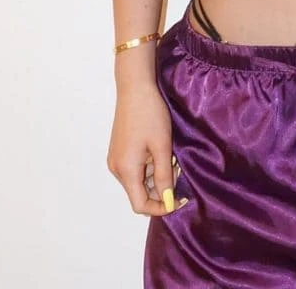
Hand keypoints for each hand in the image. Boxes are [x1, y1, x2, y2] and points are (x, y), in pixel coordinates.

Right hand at [106, 82, 186, 216]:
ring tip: (170, 156)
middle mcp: (117, 168)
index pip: (140, 205)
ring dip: (156, 176)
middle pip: (139, 193)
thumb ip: (164, 176)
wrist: (135, 88)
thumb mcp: (162, 146)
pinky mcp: (119, 150)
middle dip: (161, 188)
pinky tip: (160, 150)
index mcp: (126, 170)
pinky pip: (135, 169)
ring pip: (138, 181)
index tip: (179, 199)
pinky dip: (149, 166)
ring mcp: (116, 159)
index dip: (160, 207)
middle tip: (177, 169)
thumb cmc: (150, 114)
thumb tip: (167, 201)